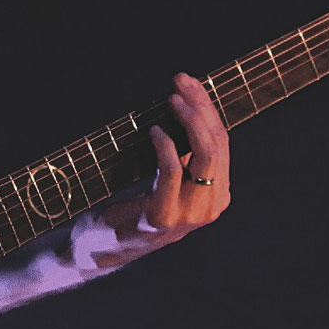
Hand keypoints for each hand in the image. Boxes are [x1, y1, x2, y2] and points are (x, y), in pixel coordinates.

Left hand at [91, 72, 230, 264]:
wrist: (106, 246)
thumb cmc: (135, 203)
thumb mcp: (168, 177)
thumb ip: (183, 152)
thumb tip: (185, 103)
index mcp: (217, 194)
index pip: (222, 142)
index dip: (207, 108)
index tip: (189, 82)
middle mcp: (211, 205)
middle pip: (216, 144)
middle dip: (201, 107)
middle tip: (181, 82)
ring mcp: (190, 215)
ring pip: (204, 156)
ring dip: (190, 121)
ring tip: (173, 99)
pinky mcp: (163, 218)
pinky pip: (173, 173)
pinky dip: (166, 147)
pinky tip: (155, 131)